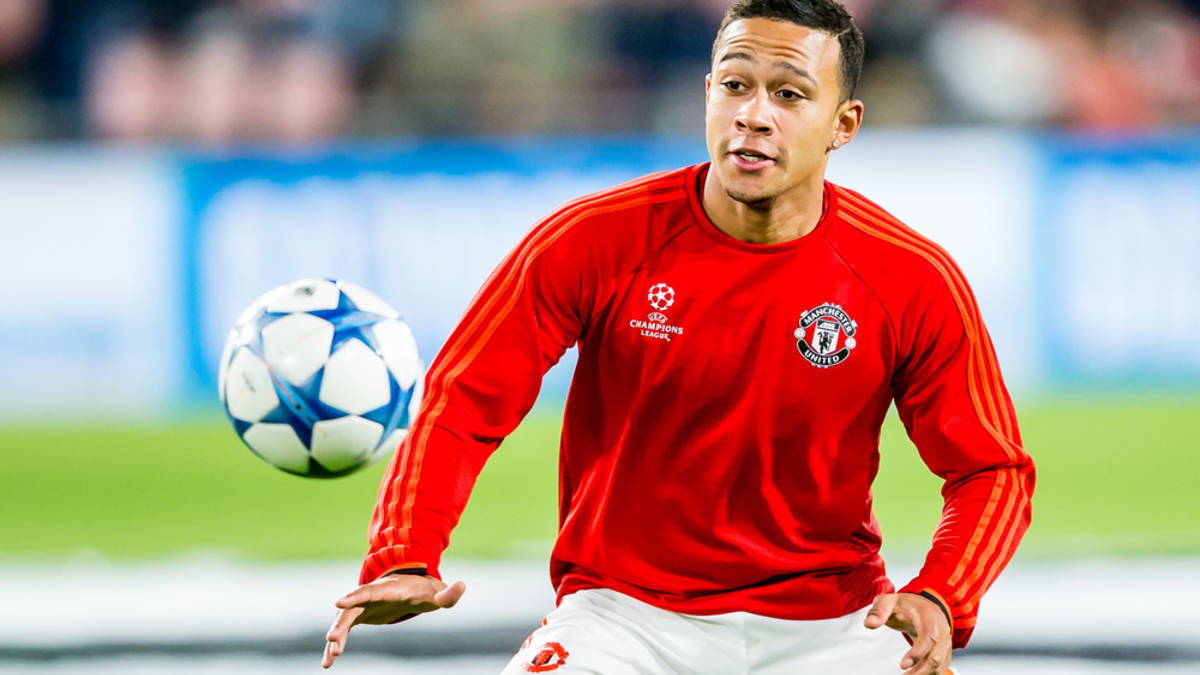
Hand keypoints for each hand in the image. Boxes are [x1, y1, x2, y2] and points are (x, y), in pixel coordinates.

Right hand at [321, 573, 465, 667]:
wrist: (409, 585)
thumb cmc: (424, 591)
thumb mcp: (437, 593)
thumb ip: (448, 594)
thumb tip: (463, 586)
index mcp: (390, 589)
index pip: (371, 591)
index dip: (356, 596)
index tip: (339, 603)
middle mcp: (372, 595)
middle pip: (354, 607)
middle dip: (342, 621)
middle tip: (331, 638)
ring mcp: (363, 605)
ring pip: (345, 619)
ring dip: (336, 635)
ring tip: (331, 656)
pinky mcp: (359, 615)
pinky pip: (344, 630)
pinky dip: (336, 644)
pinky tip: (329, 662)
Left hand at [863, 592, 951, 674]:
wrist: (921, 606)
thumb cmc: (906, 605)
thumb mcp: (889, 601)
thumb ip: (878, 611)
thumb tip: (869, 623)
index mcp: (929, 616)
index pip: (929, 637)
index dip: (918, 653)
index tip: (902, 665)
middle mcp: (942, 629)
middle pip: (936, 655)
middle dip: (920, 670)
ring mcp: (945, 642)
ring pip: (939, 665)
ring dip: (923, 674)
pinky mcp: (944, 651)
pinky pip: (940, 667)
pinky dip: (929, 674)